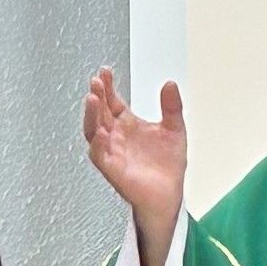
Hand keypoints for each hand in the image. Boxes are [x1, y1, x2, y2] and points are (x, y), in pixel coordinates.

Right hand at [83, 65, 189, 265]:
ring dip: (91, 116)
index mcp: (127, 124)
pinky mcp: (113, 170)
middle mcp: (115, 136)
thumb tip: (170, 84)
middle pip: (100, 112)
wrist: (171, 194)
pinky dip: (98, 144)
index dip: (107, 86)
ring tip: (92, 100)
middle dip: (97, 97)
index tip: (105, 71)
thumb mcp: (174, 129)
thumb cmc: (168, 165)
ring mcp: (112, 152)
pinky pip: (100, 156)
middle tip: (97, 82)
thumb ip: (172, 107)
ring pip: (93, 131)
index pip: (112, 101)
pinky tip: (100, 132)